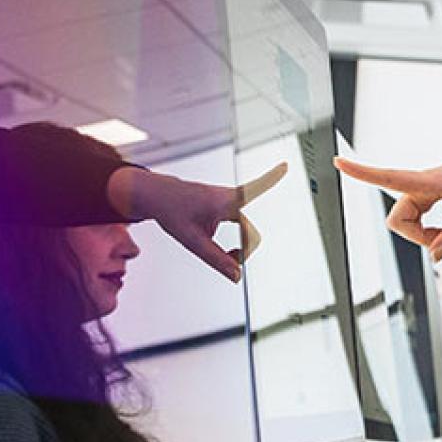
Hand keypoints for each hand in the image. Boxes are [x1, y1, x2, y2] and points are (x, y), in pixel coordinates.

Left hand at [107, 162, 286, 282]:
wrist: (157, 197)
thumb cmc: (172, 211)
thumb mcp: (191, 241)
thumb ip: (215, 259)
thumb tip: (236, 275)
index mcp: (223, 202)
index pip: (253, 191)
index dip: (271, 178)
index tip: (284, 166)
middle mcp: (229, 198)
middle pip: (250, 230)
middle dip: (244, 249)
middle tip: (232, 262)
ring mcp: (228, 201)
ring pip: (245, 228)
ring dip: (240, 244)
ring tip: (228, 255)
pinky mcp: (225, 205)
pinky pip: (239, 223)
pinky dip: (236, 238)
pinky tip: (229, 247)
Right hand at [335, 128, 441, 260]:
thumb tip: (433, 255)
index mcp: (433, 180)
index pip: (390, 177)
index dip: (363, 173)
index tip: (338, 162)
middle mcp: (424, 183)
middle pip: (398, 216)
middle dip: (414, 235)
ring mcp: (427, 189)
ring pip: (406, 219)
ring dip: (422, 234)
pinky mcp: (432, 194)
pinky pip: (417, 217)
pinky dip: (428, 230)